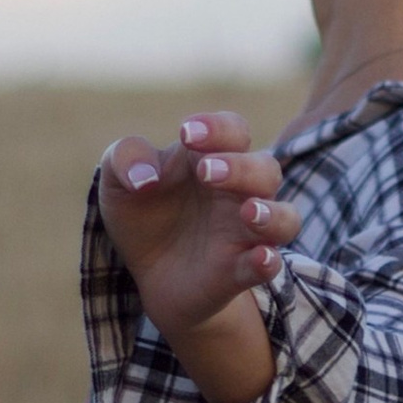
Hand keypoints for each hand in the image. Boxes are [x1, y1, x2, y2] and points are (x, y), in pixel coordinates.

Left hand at [96, 108, 303, 402]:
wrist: (146, 274)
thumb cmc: (142, 214)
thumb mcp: (117, 182)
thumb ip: (125, 160)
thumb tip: (145, 177)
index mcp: (211, 160)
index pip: (233, 132)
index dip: (218, 128)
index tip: (186, 134)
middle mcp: (238, 193)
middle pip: (266, 170)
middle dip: (240, 168)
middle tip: (206, 172)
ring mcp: (244, 233)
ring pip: (284, 218)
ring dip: (270, 213)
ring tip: (247, 212)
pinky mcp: (241, 272)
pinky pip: (269, 265)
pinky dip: (268, 262)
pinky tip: (260, 258)